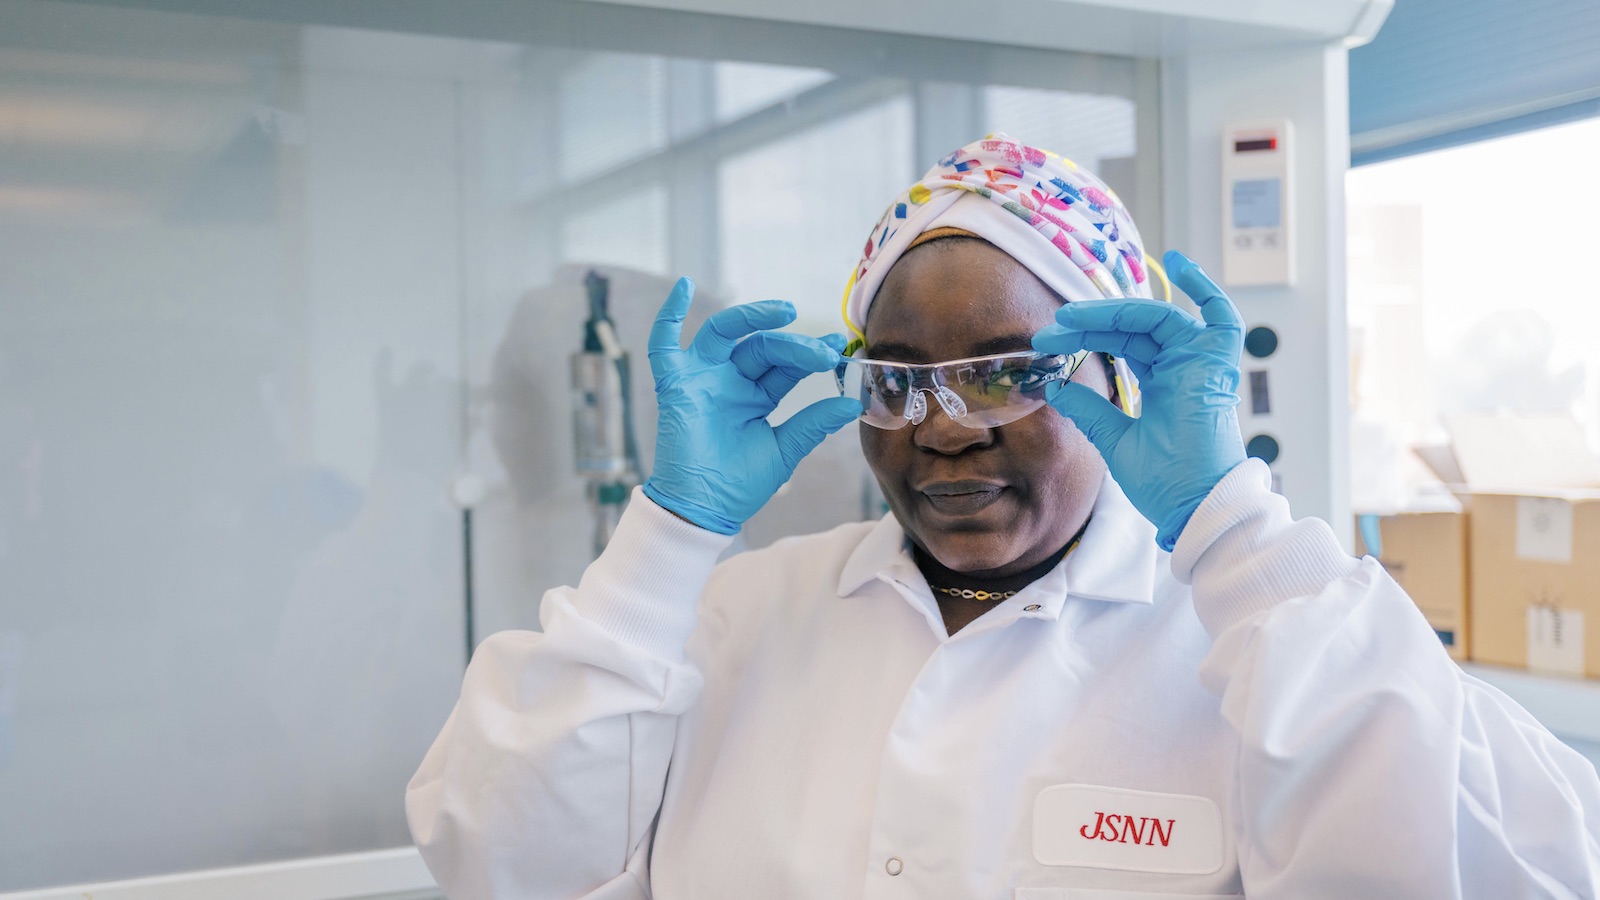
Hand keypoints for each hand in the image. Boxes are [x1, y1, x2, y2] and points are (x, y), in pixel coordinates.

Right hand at [642, 277, 862, 534]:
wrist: (704, 510)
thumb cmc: (739, 485)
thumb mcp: (784, 450)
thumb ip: (812, 424)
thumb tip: (851, 404)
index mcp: (756, 396)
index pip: (786, 365)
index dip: (811, 354)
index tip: (838, 350)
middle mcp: (729, 381)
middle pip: (762, 347)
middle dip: (794, 345)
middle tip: (822, 351)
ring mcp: (702, 379)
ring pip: (725, 334)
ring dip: (753, 316)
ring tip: (785, 311)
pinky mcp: (675, 384)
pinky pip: (663, 344)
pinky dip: (669, 315)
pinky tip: (684, 287)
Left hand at [1031, 251, 1245, 550]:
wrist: (1190, 508)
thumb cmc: (1164, 483)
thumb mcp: (1114, 440)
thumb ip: (1089, 410)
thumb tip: (1054, 386)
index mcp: (1163, 385)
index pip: (1122, 343)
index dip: (1085, 337)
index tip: (1047, 341)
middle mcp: (1182, 368)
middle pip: (1133, 328)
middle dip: (1088, 325)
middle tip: (1049, 331)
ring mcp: (1200, 364)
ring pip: (1156, 318)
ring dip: (1113, 312)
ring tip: (1071, 316)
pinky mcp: (1216, 364)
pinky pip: (1220, 316)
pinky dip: (1204, 287)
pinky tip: (1178, 262)